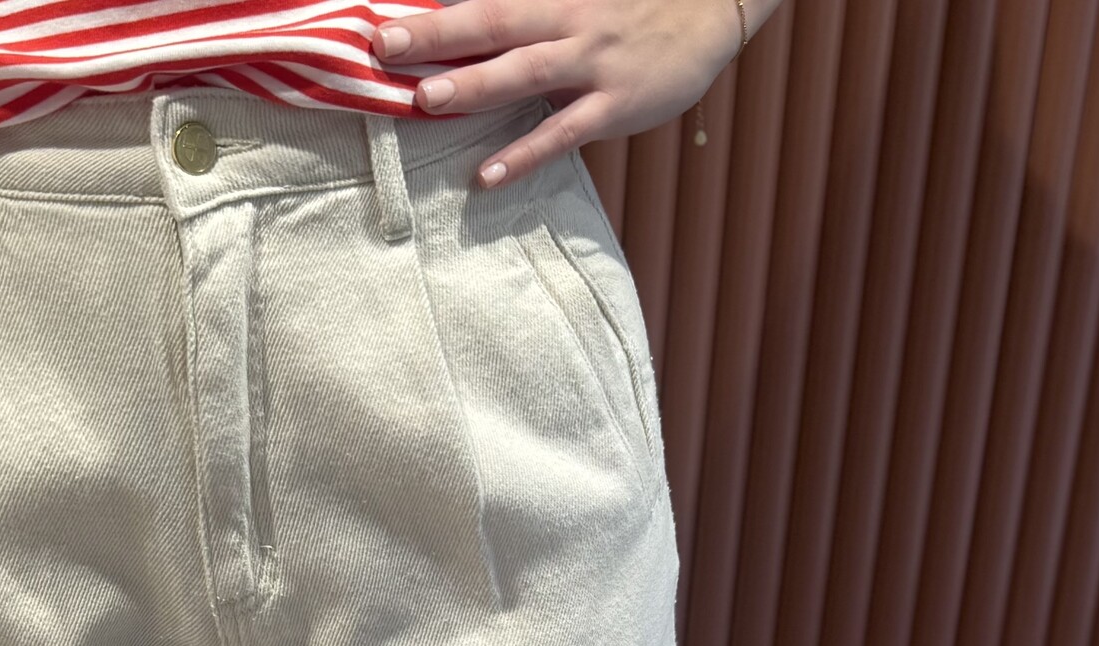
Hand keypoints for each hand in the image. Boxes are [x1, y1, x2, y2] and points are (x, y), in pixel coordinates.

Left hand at [370, 0, 748, 188]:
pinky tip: (486, 175)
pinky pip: (562, 132)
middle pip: (492, 22)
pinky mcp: (615, 103)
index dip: (438, 9)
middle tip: (383, 47)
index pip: (487, 0)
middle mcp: (569, 21)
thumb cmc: (637, 9)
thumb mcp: (582, 0)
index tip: (384, 18)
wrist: (715, 11)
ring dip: (472, 85)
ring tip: (424, 101)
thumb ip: (531, 17)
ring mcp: (592, 63)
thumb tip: (470, 31)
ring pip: (522, 71)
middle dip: (436, 35)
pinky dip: (523, 154)